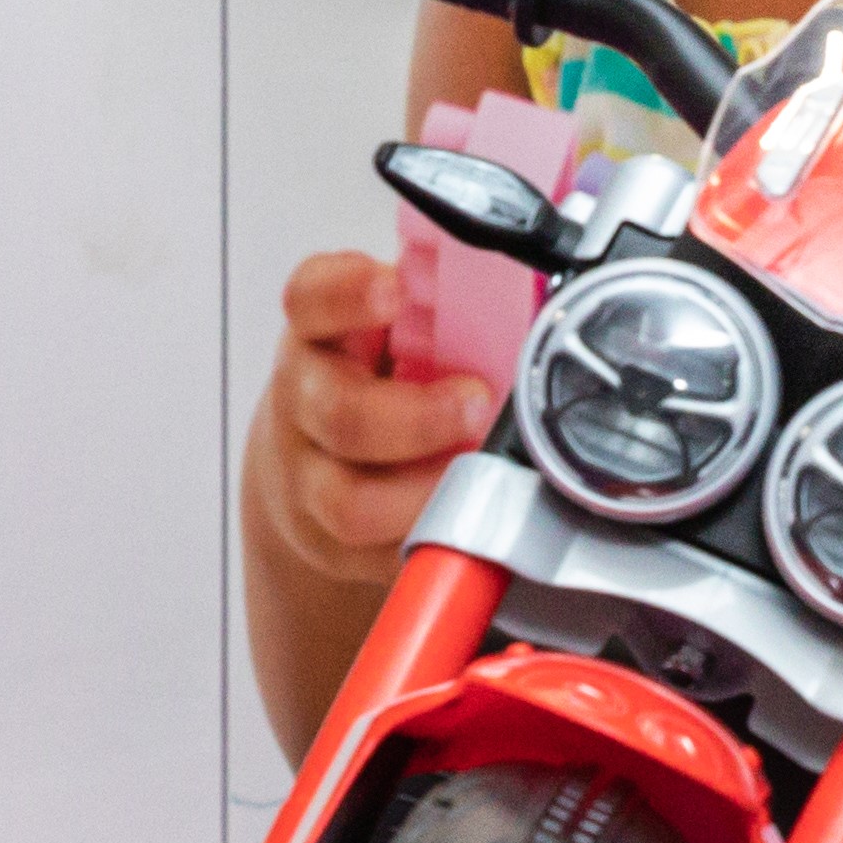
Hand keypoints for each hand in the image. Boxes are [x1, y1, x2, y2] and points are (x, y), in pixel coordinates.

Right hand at [249, 250, 500, 588]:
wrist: (311, 455)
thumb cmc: (370, 377)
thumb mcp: (391, 326)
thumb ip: (442, 307)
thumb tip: (537, 285)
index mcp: (320, 334)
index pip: (312, 300)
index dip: (348, 293)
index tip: (393, 290)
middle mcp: (305, 404)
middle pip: (338, 414)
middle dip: (416, 417)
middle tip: (476, 404)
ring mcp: (311, 479)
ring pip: (350, 503)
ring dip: (427, 494)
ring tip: (482, 477)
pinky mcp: (334, 544)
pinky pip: (381, 557)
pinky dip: (434, 543)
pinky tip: (472, 525)